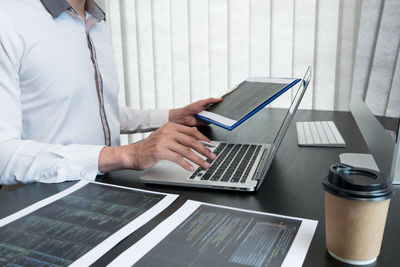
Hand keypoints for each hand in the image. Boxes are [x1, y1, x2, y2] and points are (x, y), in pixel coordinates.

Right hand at [98, 122, 215, 172]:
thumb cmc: (150, 148)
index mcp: (171, 126)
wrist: (133, 154)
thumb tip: (196, 138)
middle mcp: (168, 131)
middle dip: (204, 150)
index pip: (192, 131)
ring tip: (205, 165)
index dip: (203, 139)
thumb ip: (178, 136)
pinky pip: (177, 158)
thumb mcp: (165, 137)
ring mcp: (163, 141)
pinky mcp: (160, 151)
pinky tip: (191, 168)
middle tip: (212, 157)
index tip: (211, 146)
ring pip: (186, 151)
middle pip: (191, 141)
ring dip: (198, 159)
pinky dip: (186, 164)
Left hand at [169, 97, 222, 125]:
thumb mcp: (202, 102)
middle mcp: (207, 112)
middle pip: (216, 112)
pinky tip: (215, 120)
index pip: (216, 105)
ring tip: (220, 117)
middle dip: (220, 112)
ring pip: (215, 118)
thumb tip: (219, 98)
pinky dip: (214, 122)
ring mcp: (206, 117)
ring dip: (217, 117)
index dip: (220, 105)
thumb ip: (211, 100)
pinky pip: (212, 122)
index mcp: (206, 105)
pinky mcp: (205, 123)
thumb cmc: (190, 108)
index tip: (226, 105)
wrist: (185, 117)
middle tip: (225, 112)